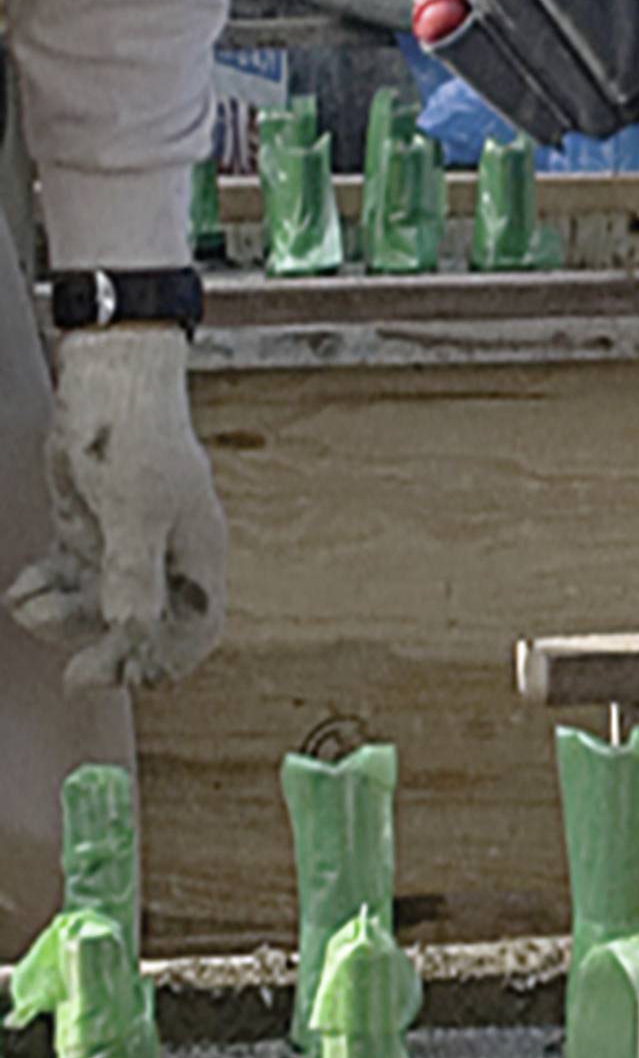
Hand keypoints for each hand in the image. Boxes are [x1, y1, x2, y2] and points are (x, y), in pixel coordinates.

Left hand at [8, 327, 227, 688]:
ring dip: (66, 620)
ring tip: (29, 610)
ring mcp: (125, 544)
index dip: (167, 661)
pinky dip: (47, 591)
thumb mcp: (134, 509)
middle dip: (106, 651)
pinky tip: (24, 590)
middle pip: (143, 626)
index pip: (195, 628)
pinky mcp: (91, 528)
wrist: (108, 378)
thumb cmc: (135, 437)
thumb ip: (133, 572)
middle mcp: (165, 557)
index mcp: (195, 557)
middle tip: (73, 674)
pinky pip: (72, 578)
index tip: (128, 679)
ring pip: (100, 605)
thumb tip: (132, 627)